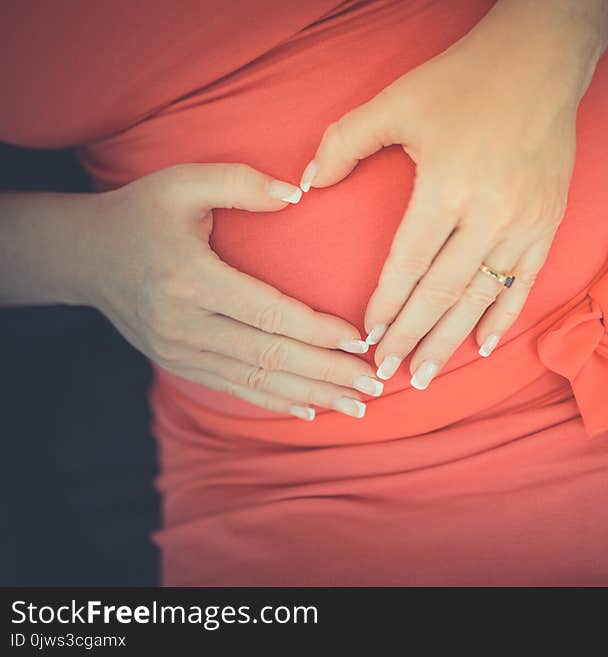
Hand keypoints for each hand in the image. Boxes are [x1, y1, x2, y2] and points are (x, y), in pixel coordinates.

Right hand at [87, 164, 384, 417]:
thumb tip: (297, 194)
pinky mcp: (179, 363)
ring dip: (311, 394)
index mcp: (191, 279)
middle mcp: (185, 324)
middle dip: (328, 373)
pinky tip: (310, 408)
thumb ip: (240, 183)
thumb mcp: (181, 182)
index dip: (319, 331)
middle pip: (270, 355)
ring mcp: (179, 350)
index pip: (269, 313)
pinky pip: (235, 387)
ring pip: (257, 380)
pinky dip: (275, 400)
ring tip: (356, 405)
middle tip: (375, 385)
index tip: (362, 341)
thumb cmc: (140, 213)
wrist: (82, 256)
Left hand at [299, 0, 607, 388]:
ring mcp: (525, 223)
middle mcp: (489, 214)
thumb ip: (343, 143)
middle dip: (411, 337)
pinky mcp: (547, 224)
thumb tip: (304, 185)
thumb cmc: (462, 81)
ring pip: (481, 298)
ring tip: (426, 374)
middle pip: (442, 293)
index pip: (408, 264)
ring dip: (451, 340)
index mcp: (447, 186)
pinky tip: (483, 346)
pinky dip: (503, 319)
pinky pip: (524, 284)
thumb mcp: (395, 103)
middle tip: (387, 372)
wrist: (540, 63)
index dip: (385, 305)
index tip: (367, 336)